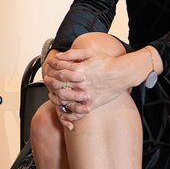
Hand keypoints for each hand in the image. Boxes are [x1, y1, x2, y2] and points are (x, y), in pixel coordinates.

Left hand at [44, 46, 158, 129]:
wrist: (123, 73)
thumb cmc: (107, 62)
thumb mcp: (89, 53)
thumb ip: (72, 54)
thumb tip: (58, 56)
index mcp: (80, 69)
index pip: (59, 69)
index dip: (52, 67)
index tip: (49, 66)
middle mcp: (81, 83)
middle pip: (58, 84)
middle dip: (50, 82)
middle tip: (46, 80)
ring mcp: (86, 94)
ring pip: (64, 99)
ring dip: (55, 97)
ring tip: (52, 94)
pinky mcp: (92, 104)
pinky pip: (77, 113)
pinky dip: (69, 115)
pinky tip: (63, 114)